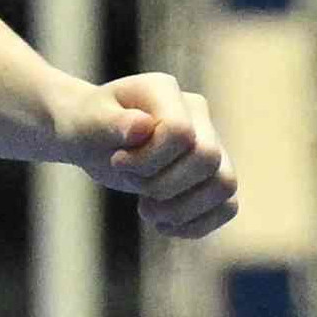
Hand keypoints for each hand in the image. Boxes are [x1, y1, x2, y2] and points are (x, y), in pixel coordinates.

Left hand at [66, 72, 236, 238]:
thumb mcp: (88, 122)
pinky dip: (197, 224)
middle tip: (133, 185)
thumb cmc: (90, 126)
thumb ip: (110, 123)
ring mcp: (211, 144)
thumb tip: (141, 127)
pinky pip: (227, 206)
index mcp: (167, 91)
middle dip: (165, 185)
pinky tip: (165, 225)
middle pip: (208, 159)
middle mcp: (198, 114)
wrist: (96, 139)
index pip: (181, 132)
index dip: (149, 159)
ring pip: (224, 185)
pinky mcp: (212, 175)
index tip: (118, 162)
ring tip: (148, 211)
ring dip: (182, 210)